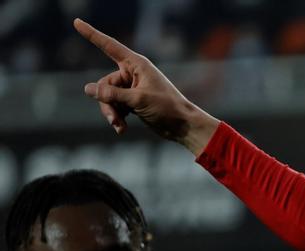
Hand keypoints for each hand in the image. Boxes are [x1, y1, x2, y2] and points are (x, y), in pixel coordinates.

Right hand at [73, 18, 218, 155]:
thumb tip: (87, 89)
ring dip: (111, 112)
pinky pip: (115, 106)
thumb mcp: (137, 100)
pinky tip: (121, 129)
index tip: (76, 22)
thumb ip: (112, 94)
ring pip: (107, 97)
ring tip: (118, 125)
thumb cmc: (167, 108)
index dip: (91, 34)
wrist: (183, 127)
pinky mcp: (132, 101)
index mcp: (137, 64)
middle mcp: (132, 73)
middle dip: (106, 101)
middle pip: (104, 84)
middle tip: (114, 117)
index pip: (109, 46)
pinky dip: (117, 117)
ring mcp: (131, 88)